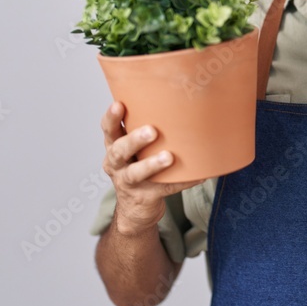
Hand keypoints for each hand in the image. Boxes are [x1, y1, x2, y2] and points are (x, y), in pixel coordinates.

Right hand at [100, 101, 203, 235]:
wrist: (136, 208)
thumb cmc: (139, 165)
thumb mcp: (134, 147)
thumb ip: (144, 127)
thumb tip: (178, 97)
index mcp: (114, 146)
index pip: (108, 130)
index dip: (111, 118)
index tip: (119, 104)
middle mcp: (116, 164)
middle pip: (119, 151)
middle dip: (134, 140)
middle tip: (152, 131)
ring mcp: (129, 183)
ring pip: (136, 173)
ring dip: (152, 164)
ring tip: (168, 157)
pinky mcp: (145, 197)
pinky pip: (165, 188)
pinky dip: (182, 182)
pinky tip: (198, 175)